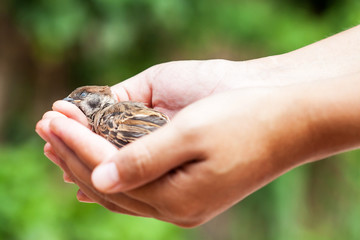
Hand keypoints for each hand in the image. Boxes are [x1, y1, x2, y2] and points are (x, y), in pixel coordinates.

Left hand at [36, 85, 310, 226]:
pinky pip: (138, 186)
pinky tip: (97, 164)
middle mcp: (177, 207)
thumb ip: (144, 160)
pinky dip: (112, 172)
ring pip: (120, 188)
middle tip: (44, 126)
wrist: (290, 122)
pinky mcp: (189, 190)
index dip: (76, 143)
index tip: (51, 118)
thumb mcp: (193, 134)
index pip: (109, 171)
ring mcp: (183, 202)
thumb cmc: (245, 120)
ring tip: (59, 142)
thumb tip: (100, 178)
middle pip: (109, 184)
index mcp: (177, 197)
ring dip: (88, 162)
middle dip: (73, 153)